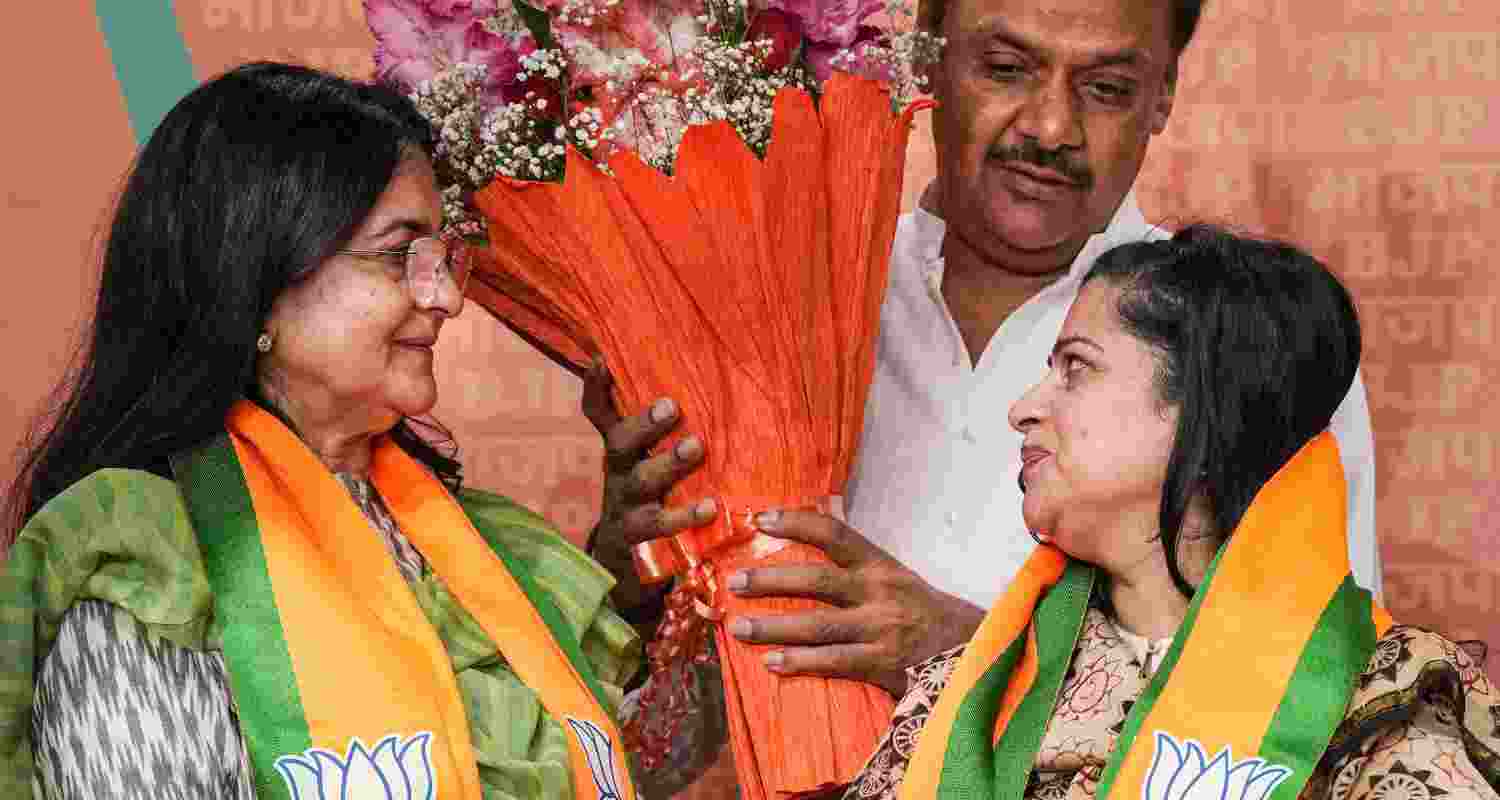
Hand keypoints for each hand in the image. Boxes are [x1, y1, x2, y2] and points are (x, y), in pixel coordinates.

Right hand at [581, 357, 715, 618]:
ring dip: (668, 466)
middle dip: (644, 425)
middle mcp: (620, 478)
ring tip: (695, 447)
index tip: (600, 360)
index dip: (595, 390)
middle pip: (621, 446)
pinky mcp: (643, 546)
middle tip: (672, 406)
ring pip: (642, 486)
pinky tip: (710, 509)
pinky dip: (685, 519)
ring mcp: (628, 512)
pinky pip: (662, 530)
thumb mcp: (648, 466)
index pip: (600, 416)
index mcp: (622, 455)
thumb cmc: (651, 502)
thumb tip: (695, 387)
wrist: (627, 572)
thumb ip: (661, 437)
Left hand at [724, 509, 983, 696]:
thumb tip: (817, 523)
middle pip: (816, 580)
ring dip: (773, 625)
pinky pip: (835, 663)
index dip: (795, 523)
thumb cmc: (926, 614)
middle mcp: (880, 592)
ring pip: (818, 625)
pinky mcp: (885, 665)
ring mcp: (882, 630)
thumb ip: (858, 561)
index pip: (835, 534)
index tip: (759, 519)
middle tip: (733, 581)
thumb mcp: (897, 578)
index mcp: (881, 565)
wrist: (977, 652)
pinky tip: (772, 662)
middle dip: (770, 580)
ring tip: (737, 626)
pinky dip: (801, 662)